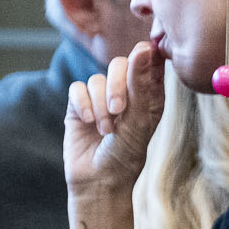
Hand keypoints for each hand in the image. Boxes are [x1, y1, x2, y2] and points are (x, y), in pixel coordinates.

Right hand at [63, 42, 164, 200]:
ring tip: (106, 130)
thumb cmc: (127, 154)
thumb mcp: (139, 120)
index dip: (146, 55)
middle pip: (119, 64)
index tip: (144, 52)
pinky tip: (88, 122)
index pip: (150, 62)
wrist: (99, 179)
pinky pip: (77, 88)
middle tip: (119, 109)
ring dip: (100, 105)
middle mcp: (126, 93)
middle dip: (116, 85)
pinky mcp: (79, 105)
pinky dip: (83, 104)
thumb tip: (143, 49)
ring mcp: (101, 98)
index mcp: (150, 96)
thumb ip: (140, 84)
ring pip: (96, 79)